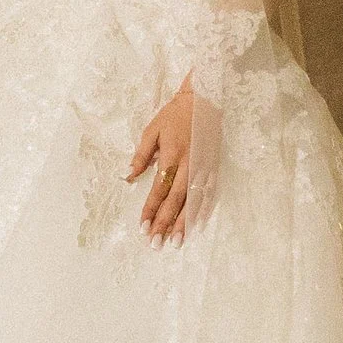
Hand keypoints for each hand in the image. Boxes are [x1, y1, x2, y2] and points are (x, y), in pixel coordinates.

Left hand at [128, 84, 196, 242]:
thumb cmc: (175, 115)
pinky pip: (209, 194)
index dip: (150, 209)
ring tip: (174, 242)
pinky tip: (197, 226)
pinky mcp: (214, 168)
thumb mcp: (153, 130)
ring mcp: (204, 168)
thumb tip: (129, 176)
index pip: (159, 188)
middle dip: (164, 223)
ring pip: (193, 201)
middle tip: (156, 243)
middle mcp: (189, 165)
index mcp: (172, 156)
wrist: (205, 99)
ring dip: (183, 223)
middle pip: (176, 200)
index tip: (143, 227)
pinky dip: (203, 211)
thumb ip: (142, 155)